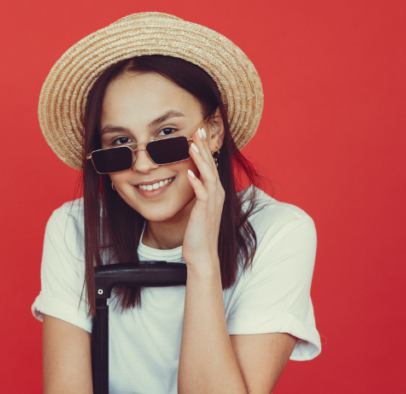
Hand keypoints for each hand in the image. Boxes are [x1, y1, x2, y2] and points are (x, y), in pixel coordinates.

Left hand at [182, 126, 225, 262]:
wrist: (202, 253)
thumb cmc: (198, 232)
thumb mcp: (198, 207)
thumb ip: (197, 191)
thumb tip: (191, 177)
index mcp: (215, 191)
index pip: (210, 164)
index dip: (205, 148)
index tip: (198, 132)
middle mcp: (216, 193)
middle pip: (211, 164)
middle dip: (204, 146)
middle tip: (198, 128)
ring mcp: (212, 202)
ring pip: (208, 175)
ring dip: (200, 159)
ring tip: (192, 144)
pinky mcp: (204, 211)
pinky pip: (202, 193)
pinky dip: (196, 182)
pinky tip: (188, 173)